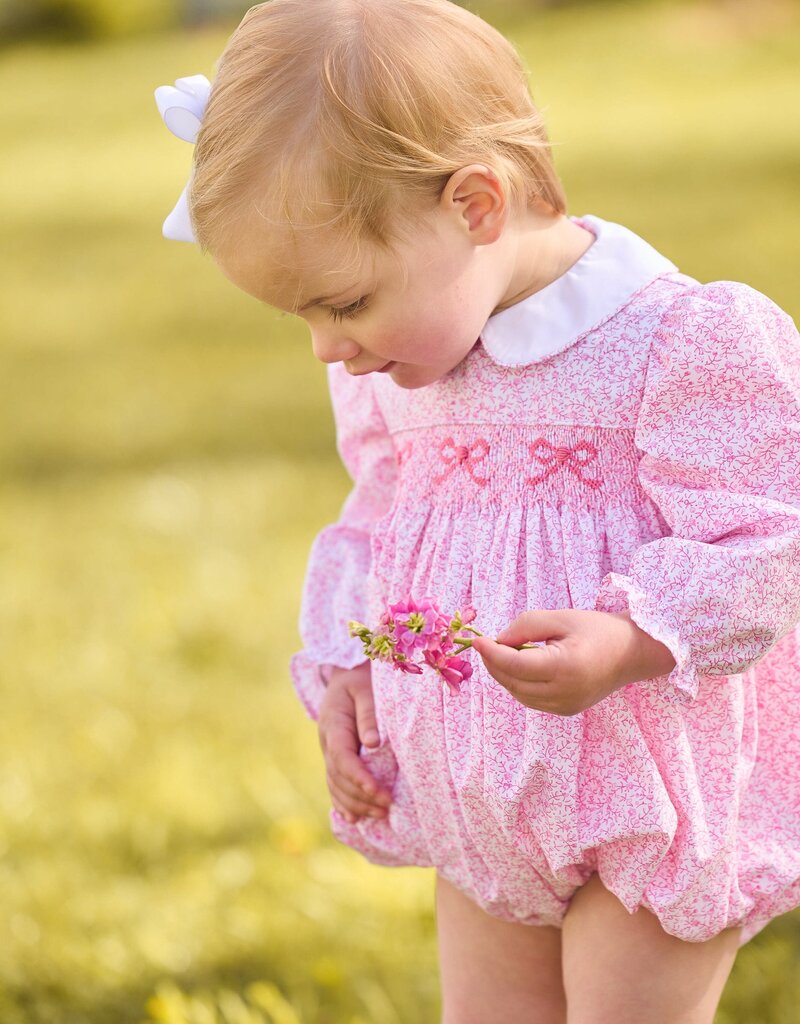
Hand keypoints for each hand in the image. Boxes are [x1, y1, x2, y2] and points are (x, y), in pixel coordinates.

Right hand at [317, 661, 392, 823]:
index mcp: (333, 725)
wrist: (346, 674)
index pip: (342, 757)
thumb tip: (373, 744)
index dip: (358, 777)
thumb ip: (368, 715)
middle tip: (387, 805)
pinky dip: (342, 803)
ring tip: (380, 814)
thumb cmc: (361, 679)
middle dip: (361, 795)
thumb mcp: (365, 689)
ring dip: (355, 803)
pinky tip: (354, 818)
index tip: (376, 790)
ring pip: (335, 785)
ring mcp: (328, 751)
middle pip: (338, 777)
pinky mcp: (334, 757)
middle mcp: (327, 742)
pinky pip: (334, 784)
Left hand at [471, 609, 675, 715]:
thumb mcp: (561, 618)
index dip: (491, 653)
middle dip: (494, 663)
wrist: (632, 652)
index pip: (515, 665)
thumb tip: (498, 641)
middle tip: (487, 643)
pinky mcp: (566, 711)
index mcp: (564, 668)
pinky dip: (519, 684)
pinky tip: (521, 666)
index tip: (477, 640)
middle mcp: (564, 693)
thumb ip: (526, 626)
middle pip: (513, 682)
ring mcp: (565, 706)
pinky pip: (531, 699)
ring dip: (505, 675)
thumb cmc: (598, 629)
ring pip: (519, 694)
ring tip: (504, 652)